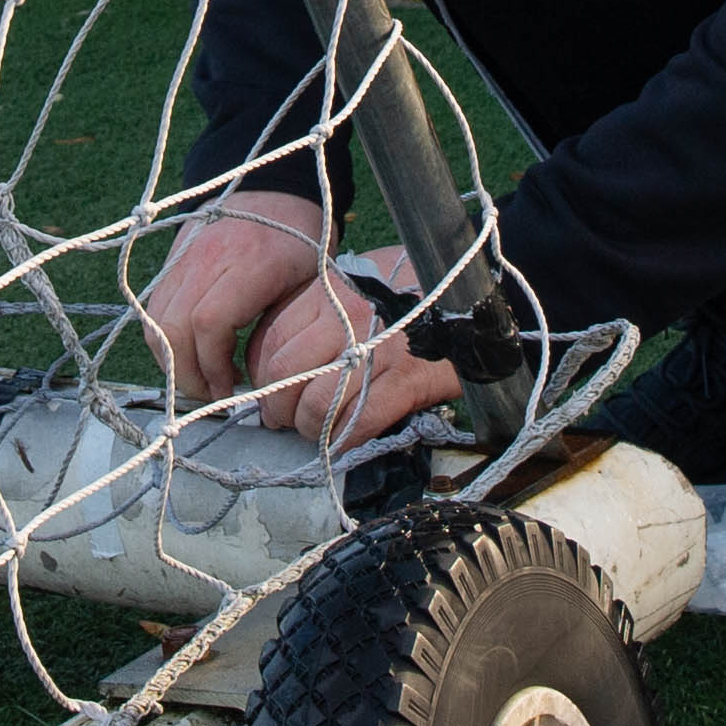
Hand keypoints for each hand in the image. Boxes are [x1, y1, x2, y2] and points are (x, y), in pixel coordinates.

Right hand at [139, 193, 330, 410]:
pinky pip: (153, 309)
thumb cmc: (302, 242)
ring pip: (155, 321)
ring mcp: (183, 257)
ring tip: (201, 380)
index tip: (230, 388)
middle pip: (172, 326)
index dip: (213, 366)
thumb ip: (282, 326)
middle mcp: (206, 256)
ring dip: (172, 361)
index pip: (208, 322)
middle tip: (212, 395)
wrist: (275, 191)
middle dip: (187, 373)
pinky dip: (165, 340)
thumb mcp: (309, 282)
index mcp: (248, 260)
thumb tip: (260, 383)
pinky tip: (191, 355)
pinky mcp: (171, 262)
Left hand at [247, 248, 466, 455]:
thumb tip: (271, 363)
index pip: (270, 342)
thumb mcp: (347, 286)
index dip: (261, 376)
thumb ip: (308, 316)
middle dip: (278, 409)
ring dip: (309, 428)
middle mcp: (346, 319)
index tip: (267, 390)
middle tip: (283, 419)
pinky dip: (345, 439)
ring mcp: (377, 350)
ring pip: (318, 405)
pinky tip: (344, 438)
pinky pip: (360, 422)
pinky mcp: (407, 380)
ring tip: (314, 430)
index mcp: (326, 292)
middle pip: (286, 376)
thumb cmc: (400, 290)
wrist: (464, 294)